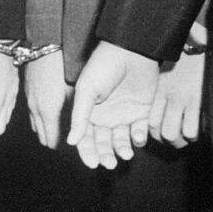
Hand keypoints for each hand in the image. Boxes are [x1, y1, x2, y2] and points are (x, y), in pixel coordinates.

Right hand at [25, 50, 68, 148]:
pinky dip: (40, 119)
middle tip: (67, 138)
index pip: (52, 141)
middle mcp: (36, 110)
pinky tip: (49, 113)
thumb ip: (75, 112)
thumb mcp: (75, 90)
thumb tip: (78, 128)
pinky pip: (32, 114)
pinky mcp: (27, 92)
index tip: (72, 143)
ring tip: (59, 127)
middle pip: (43, 137)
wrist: (46, 45)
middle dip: (53, 140)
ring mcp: (29, 101)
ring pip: (36, 126)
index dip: (62, 146)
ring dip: (45, 130)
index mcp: (48, 112)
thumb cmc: (64, 66)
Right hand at [67, 42, 157, 168]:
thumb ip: (80, 116)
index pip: (85, 139)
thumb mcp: (87, 89)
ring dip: (122, 150)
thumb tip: (70, 142)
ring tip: (125, 153)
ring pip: (121, 141)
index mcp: (89, 112)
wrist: (132, 48)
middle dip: (105, 155)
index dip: (87, 152)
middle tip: (110, 163)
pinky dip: (139, 138)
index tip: (93, 163)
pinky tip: (137, 136)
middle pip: (103, 144)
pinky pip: (140, 131)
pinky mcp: (142, 111)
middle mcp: (105, 116)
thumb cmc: (104, 65)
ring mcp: (124, 114)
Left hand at [148, 50, 204, 147]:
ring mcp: (183, 99)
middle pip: (160, 132)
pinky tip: (205, 127)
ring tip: (192, 135)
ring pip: (174, 135)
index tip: (168, 131)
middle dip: (171, 142)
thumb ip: (168, 88)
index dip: (158, 134)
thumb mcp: (171, 69)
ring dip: (184, 140)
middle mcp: (170, 96)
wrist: (203, 40)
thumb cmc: (188, 54)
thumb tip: (169, 107)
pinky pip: (193, 130)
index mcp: (162, 88)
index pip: (151, 122)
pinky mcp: (199, 99)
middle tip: (181, 138)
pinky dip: (198, 134)